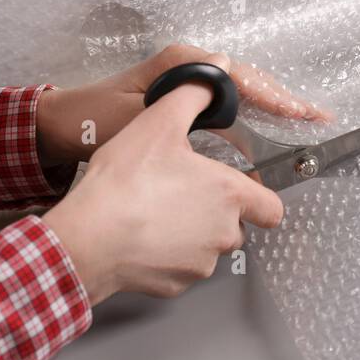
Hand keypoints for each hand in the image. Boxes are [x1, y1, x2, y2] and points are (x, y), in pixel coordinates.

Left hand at [36, 43, 330, 166]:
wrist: (63, 127)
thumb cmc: (94, 121)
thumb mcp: (136, 109)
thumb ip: (181, 92)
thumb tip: (226, 64)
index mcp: (182, 63)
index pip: (240, 77)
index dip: (273, 96)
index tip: (298, 111)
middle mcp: (190, 66)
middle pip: (250, 80)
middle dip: (285, 98)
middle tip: (319, 115)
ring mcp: (189, 82)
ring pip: (243, 92)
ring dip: (275, 106)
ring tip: (307, 118)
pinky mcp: (185, 99)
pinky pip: (229, 104)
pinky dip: (254, 116)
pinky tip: (270, 131)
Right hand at [42, 60, 284, 304]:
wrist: (87, 238)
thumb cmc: (126, 183)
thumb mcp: (159, 124)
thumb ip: (192, 96)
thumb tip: (214, 73)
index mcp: (230, 195)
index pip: (272, 208)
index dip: (260, 199)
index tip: (241, 190)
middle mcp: (224, 234)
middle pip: (236, 227)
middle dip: (216, 213)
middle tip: (182, 193)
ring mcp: (200, 264)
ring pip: (207, 249)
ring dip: (191, 235)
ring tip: (156, 213)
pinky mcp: (174, 286)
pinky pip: (179, 270)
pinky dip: (166, 257)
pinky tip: (141, 238)